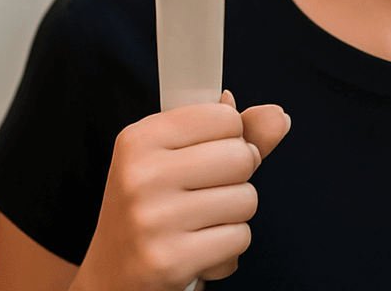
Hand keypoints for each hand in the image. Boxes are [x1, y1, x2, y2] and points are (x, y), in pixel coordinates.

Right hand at [72, 91, 289, 290]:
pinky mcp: (168, 261)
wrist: (111, 279)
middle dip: (238, 178)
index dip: (230, 139)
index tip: (206, 158)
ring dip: (235, 215)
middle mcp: (141, 175)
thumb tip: (279, 116)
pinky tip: (200, 250)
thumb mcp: (179, 157)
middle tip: (206, 194)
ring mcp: (153, 219)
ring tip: (201, 224)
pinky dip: (230, 248)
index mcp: (141, 138)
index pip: (226, 117)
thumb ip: (234, 133)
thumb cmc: (153, 208)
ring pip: (246, 199)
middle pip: (241, 156)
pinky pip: (239, 238)